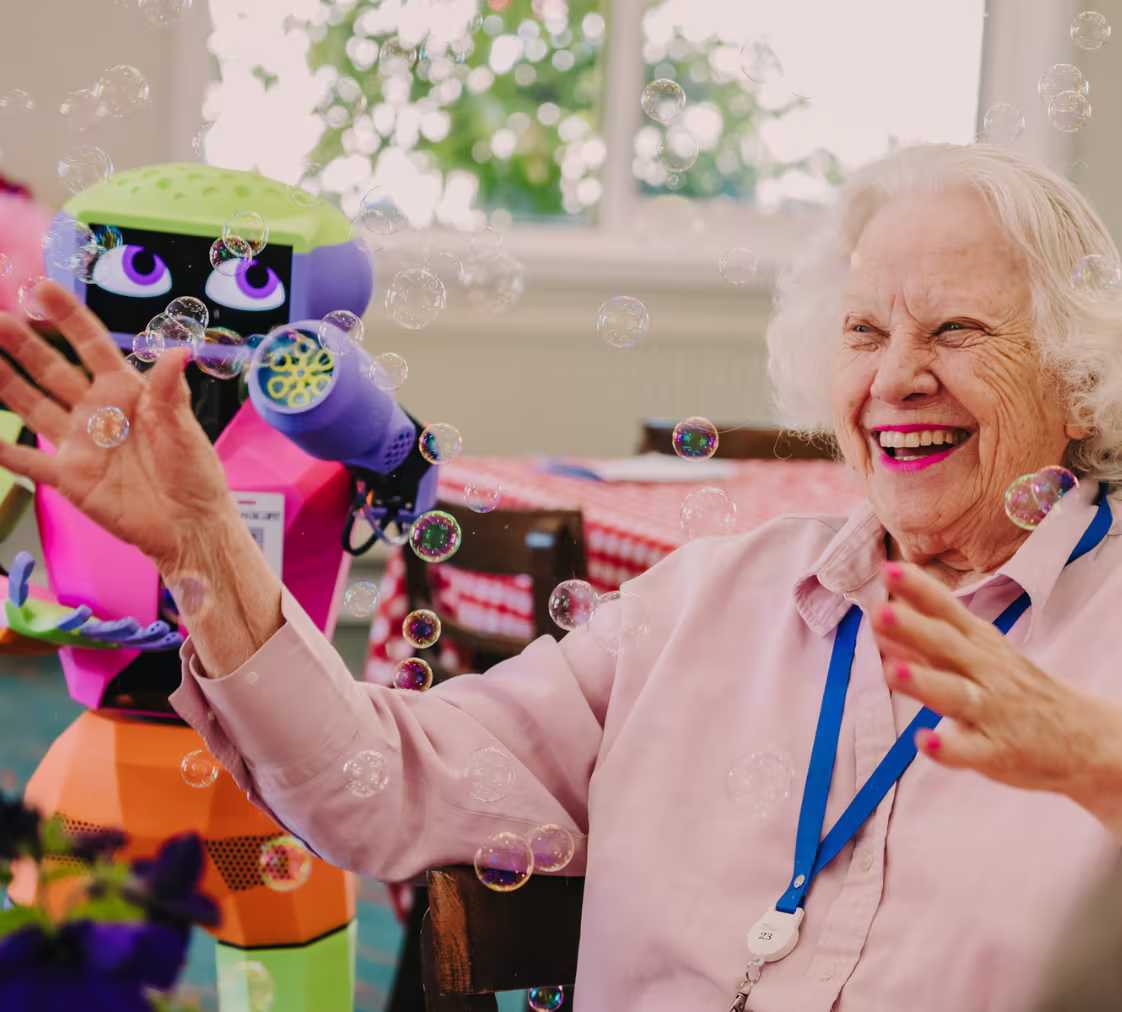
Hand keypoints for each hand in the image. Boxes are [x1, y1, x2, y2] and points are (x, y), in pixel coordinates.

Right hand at [0, 281, 232, 567]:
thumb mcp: (184, 429)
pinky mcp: (70, 477)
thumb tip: (178, 350)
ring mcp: (80, 443)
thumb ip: (169, 391)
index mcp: (128, 392)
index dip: (68, 316)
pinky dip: (4, 451)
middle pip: (51, 369)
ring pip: (31, 405)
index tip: (42, 287)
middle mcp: (98, 411)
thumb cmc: (194, 473)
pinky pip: (28, 461)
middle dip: (22, 343)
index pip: (92, 346)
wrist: (189, 524)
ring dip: (4, 381)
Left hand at [872, 560, 1121, 829]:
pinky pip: (971, 750)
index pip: (946, 610)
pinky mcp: (997, 751)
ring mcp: (992, 711)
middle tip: (879, 612)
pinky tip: (924, 741)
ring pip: (955, 694)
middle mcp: (985, 671)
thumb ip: (928, 638)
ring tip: (892, 671)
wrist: (1085, 738)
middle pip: (946, 646)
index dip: (918, 590)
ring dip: (923, 682)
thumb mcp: (980, 654)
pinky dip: (948, 748)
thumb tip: (879, 618)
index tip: (888, 569)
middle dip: (912, 628)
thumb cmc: (1017, 688)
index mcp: (979, 643)